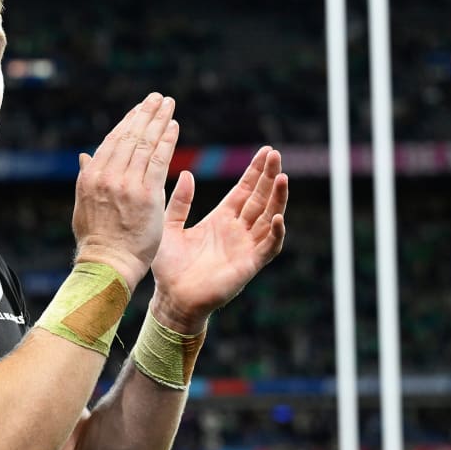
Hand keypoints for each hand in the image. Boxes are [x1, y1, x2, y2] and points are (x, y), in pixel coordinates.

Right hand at [73, 92, 178, 290]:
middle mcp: (106, 175)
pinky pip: (159, 159)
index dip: (127, 123)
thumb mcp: (84, 205)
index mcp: (90, 177)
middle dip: (144, 114)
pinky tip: (174, 126)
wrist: (107, 264)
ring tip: (168, 105)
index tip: (139, 110)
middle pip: (129, 137)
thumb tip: (85, 156)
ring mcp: (126, 184)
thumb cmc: (98, 239)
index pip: (111, 142)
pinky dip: (167, 140)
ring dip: (158, 120)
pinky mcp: (147, 193)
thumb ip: (87, 177)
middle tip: (157, 98)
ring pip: (144, 143)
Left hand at [150, 146, 288, 331]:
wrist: (171, 298)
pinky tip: (277, 217)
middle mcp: (237, 230)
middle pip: (260, 199)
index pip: (244, 191)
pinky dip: (275, 233)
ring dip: (277, 199)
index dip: (255, 172)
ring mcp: (245, 246)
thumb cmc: (168, 266)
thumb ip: (180, 202)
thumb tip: (186, 173)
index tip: (266, 151)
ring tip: (282, 178)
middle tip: (275, 154)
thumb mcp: (170, 226)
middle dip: (268, 177)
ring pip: (269, 218)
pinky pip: (268, 247)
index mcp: (220, 219)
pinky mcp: (249, 265)